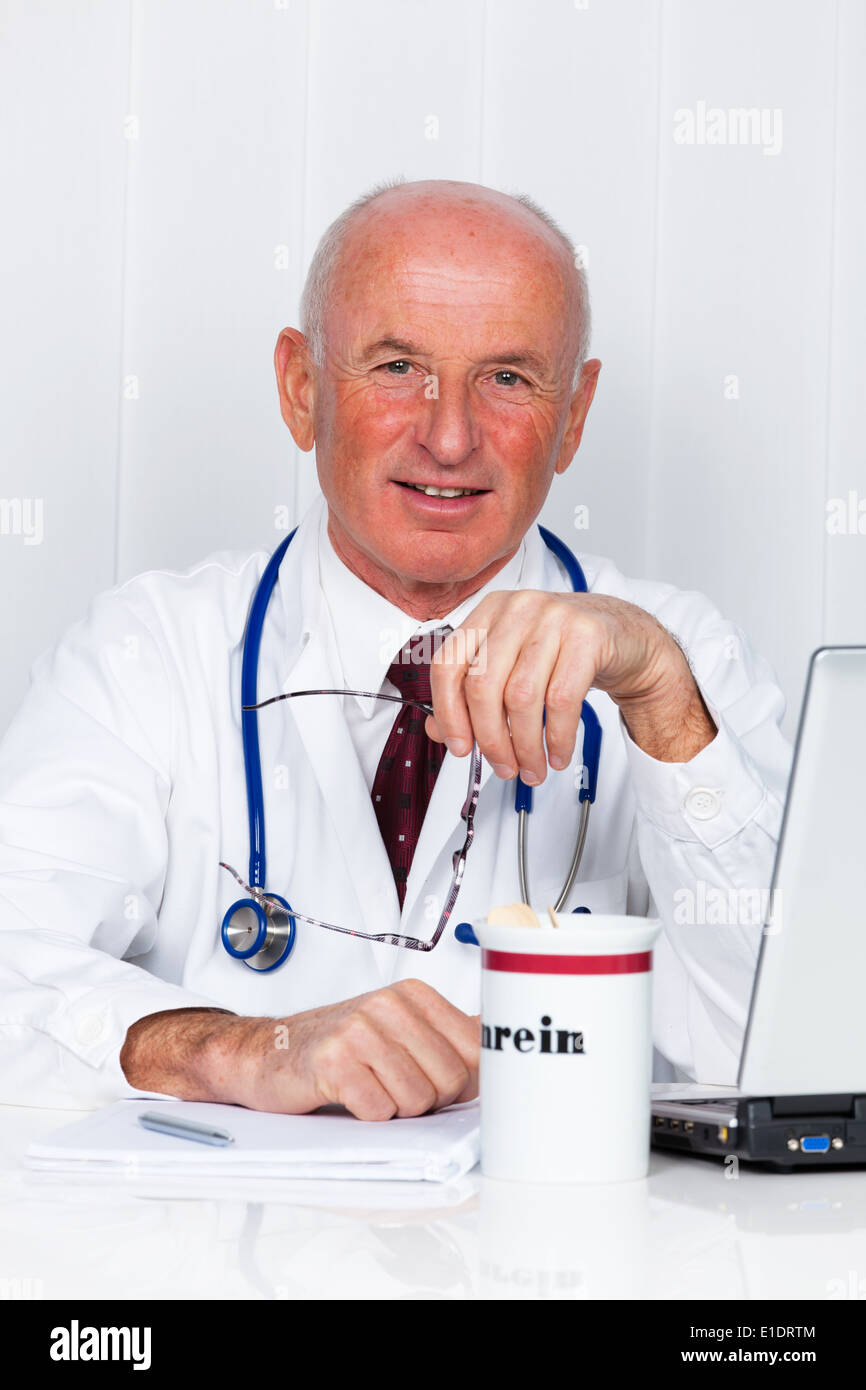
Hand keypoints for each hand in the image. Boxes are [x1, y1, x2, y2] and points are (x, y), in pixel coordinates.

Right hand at [126, 981, 480, 1119]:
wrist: (268, 1053)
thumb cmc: (339, 1047)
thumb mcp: (400, 1029)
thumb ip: (451, 1036)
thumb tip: (504, 1044)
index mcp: (414, 995)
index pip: (474, 1053)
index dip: (461, 1084)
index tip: (437, 1085)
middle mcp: (389, 1004)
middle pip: (448, 1082)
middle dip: (425, 1100)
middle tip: (390, 1086)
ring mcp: (359, 1029)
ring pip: (416, 1101)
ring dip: (393, 1109)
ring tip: (368, 1088)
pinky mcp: (333, 1060)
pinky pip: (379, 1111)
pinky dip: (366, 1116)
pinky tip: (347, 1096)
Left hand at [426, 589, 716, 780]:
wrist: (626, 639)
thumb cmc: (562, 654)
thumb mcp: (513, 667)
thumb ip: (472, 695)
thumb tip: (439, 732)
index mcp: (488, 611)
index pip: (449, 664)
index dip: (448, 712)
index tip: (460, 747)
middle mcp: (518, 608)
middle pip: (484, 685)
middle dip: (491, 738)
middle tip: (504, 767)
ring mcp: (554, 617)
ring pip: (521, 697)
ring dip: (525, 745)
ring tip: (533, 768)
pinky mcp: (588, 635)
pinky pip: (562, 700)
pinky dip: (557, 737)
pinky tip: (558, 754)